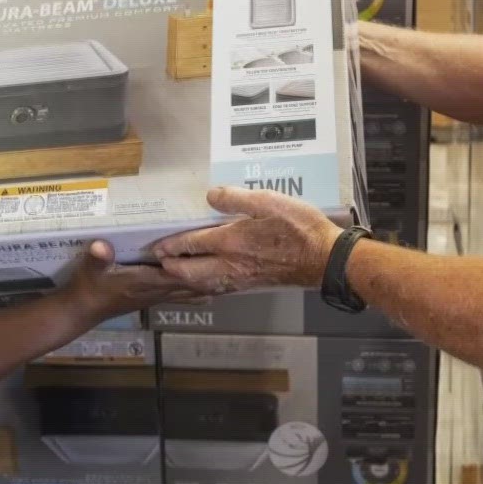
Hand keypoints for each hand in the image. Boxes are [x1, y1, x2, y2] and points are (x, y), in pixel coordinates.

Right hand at [61, 240, 227, 321]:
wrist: (83, 309)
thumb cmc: (89, 287)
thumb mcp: (90, 269)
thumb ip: (97, 258)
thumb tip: (101, 246)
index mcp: (146, 281)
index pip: (178, 274)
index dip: (197, 266)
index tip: (217, 254)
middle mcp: (157, 291)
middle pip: (192, 284)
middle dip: (213, 275)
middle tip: (239, 264)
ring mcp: (157, 296)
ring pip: (191, 291)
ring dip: (211, 284)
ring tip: (235, 276)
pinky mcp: (155, 297)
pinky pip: (183, 294)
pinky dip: (199, 290)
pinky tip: (214, 288)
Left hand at [152, 187, 345, 290]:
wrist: (324, 259)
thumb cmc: (300, 229)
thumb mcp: (269, 201)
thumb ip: (236, 198)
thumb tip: (211, 195)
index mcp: (231, 241)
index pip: (192, 243)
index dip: (172, 245)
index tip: (158, 246)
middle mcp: (231, 264)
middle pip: (191, 271)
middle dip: (172, 267)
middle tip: (161, 261)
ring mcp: (241, 278)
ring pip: (203, 283)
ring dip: (186, 278)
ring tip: (177, 271)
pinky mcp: (252, 284)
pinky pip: (219, 287)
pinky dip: (205, 284)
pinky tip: (206, 280)